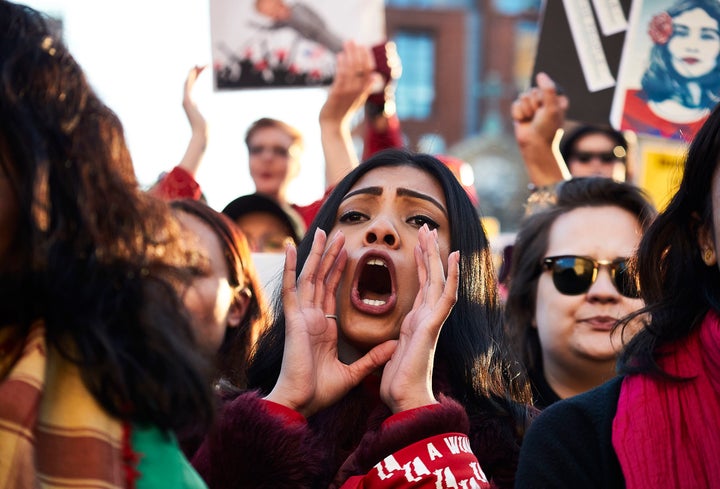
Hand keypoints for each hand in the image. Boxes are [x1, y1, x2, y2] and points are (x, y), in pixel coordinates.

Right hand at [183, 65, 206, 133]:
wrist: (202, 133)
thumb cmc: (206, 127)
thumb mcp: (209, 115)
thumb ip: (207, 110)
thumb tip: (211, 109)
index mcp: (192, 102)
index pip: (193, 85)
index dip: (196, 76)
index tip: (201, 68)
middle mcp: (187, 100)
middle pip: (189, 82)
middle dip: (194, 73)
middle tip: (199, 64)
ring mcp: (186, 101)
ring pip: (187, 83)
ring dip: (192, 74)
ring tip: (197, 65)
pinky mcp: (187, 102)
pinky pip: (187, 87)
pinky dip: (190, 79)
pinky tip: (193, 72)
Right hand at [265, 229, 395, 416]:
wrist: (301, 404)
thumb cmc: (319, 392)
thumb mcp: (354, 372)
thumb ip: (372, 357)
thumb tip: (396, 344)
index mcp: (323, 328)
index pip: (331, 291)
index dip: (338, 271)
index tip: (347, 252)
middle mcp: (311, 318)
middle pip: (321, 279)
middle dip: (330, 256)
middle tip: (339, 234)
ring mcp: (301, 317)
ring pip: (309, 277)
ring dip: (317, 254)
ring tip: (325, 232)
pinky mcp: (293, 320)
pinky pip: (290, 289)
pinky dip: (289, 268)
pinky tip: (290, 249)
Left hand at [319, 41, 378, 126]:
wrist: (332, 125)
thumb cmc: (343, 111)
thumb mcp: (357, 99)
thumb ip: (365, 86)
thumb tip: (375, 76)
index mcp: (363, 91)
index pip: (369, 71)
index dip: (367, 57)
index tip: (364, 46)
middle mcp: (357, 90)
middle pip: (360, 67)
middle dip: (357, 52)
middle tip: (353, 40)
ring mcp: (347, 92)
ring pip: (351, 68)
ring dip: (349, 53)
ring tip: (347, 43)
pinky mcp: (337, 93)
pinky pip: (340, 75)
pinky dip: (341, 63)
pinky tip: (340, 55)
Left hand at [380, 226, 459, 412]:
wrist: (405, 401)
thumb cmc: (399, 385)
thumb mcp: (393, 357)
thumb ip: (395, 345)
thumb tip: (394, 343)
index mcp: (417, 324)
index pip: (422, 288)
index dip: (421, 265)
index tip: (418, 246)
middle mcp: (426, 319)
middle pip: (431, 279)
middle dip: (428, 253)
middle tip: (426, 228)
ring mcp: (431, 322)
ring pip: (437, 281)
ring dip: (435, 256)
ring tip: (432, 232)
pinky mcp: (431, 327)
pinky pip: (444, 296)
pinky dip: (450, 275)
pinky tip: (453, 256)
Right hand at [511, 72, 570, 185]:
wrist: (535, 146)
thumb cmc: (547, 129)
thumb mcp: (552, 108)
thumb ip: (548, 90)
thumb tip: (540, 75)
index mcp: (555, 98)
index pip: (544, 87)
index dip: (543, 99)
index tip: (547, 111)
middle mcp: (543, 101)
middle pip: (531, 91)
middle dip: (533, 105)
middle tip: (538, 117)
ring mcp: (531, 106)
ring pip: (522, 97)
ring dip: (526, 111)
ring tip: (531, 120)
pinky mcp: (521, 112)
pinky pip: (515, 105)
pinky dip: (518, 114)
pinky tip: (524, 122)